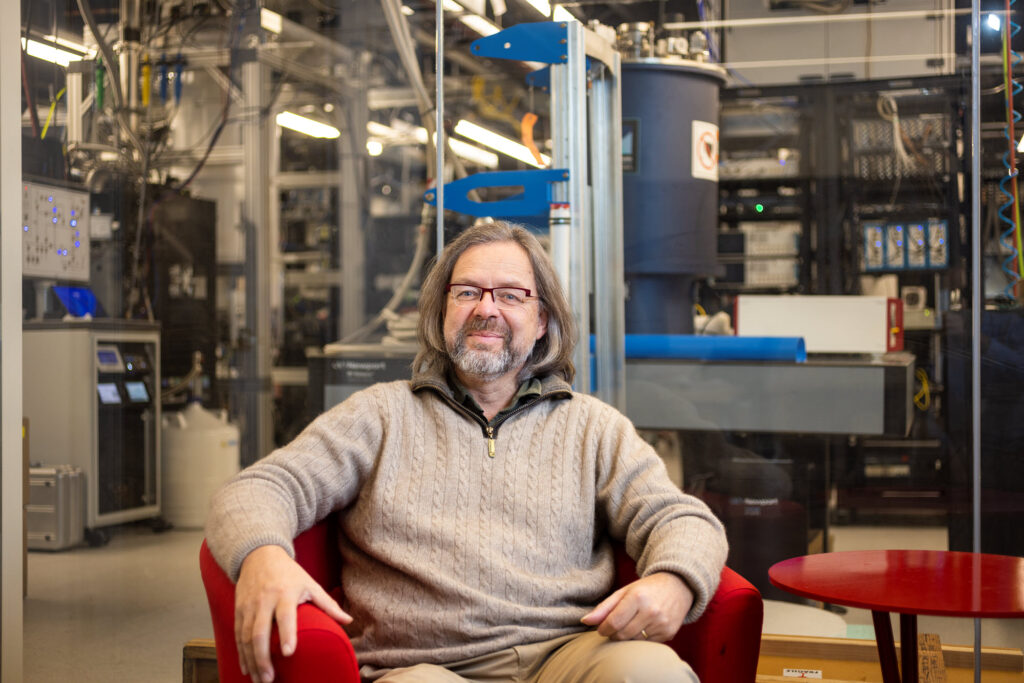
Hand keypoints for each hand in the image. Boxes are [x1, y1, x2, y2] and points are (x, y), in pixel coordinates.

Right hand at [235, 545, 351, 682]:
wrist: (259, 555)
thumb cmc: (289, 573)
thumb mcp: (310, 583)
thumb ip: (328, 604)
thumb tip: (349, 621)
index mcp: (285, 593)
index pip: (285, 615)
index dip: (287, 634)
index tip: (289, 653)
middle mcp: (264, 600)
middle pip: (259, 632)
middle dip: (263, 658)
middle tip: (270, 679)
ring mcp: (249, 606)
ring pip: (245, 638)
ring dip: (251, 661)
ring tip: (260, 681)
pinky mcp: (238, 610)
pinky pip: (237, 635)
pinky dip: (241, 654)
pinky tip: (248, 668)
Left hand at [580, 571, 693, 641]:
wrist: (678, 586)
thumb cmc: (646, 589)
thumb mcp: (624, 592)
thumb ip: (604, 607)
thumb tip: (585, 621)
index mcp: (637, 597)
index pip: (614, 622)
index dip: (603, 629)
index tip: (601, 628)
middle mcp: (651, 611)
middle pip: (622, 634)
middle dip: (614, 633)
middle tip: (615, 626)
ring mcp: (661, 623)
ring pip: (634, 641)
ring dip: (627, 636)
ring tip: (630, 624)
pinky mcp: (669, 633)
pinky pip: (647, 643)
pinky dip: (641, 638)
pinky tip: (644, 626)